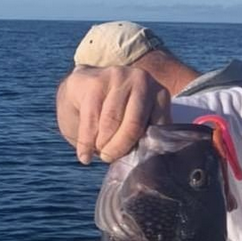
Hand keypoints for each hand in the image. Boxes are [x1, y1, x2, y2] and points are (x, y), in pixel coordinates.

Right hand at [56, 66, 171, 164]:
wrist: (82, 85)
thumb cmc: (115, 112)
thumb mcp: (136, 121)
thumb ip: (145, 136)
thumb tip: (146, 164)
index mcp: (159, 94)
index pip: (157, 128)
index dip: (144, 150)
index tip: (134, 163)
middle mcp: (141, 81)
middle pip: (133, 125)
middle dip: (119, 148)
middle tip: (109, 159)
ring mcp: (118, 77)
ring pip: (111, 123)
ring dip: (102, 144)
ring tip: (99, 152)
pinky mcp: (94, 81)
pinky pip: (91, 120)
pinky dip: (86, 142)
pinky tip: (84, 156)